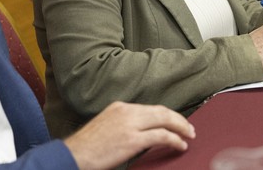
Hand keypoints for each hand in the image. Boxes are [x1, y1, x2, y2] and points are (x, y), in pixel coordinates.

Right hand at [63, 101, 194, 169]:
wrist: (73, 154)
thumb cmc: (86, 147)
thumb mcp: (106, 128)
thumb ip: (123, 126)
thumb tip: (141, 135)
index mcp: (119, 107)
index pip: (150, 108)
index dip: (166, 115)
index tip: (175, 121)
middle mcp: (126, 111)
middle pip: (161, 111)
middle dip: (178, 119)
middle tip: (189, 128)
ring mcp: (130, 124)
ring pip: (164, 120)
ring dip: (180, 127)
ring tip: (189, 135)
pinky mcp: (132, 139)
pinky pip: (161, 136)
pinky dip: (174, 139)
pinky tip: (180, 144)